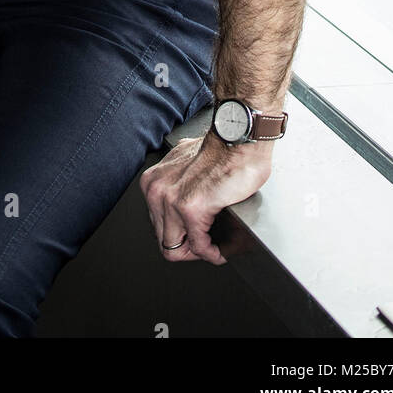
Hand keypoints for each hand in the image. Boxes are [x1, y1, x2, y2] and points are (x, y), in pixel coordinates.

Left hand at [139, 132, 273, 264]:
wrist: (239, 138)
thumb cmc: (222, 150)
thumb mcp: (188, 167)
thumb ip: (179, 185)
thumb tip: (185, 206)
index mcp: (154, 182)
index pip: (157, 225)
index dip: (178, 237)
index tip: (193, 239)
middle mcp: (157, 190)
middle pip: (163, 240)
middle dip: (186, 249)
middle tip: (205, 247)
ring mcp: (172, 200)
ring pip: (175, 249)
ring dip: (198, 253)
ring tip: (213, 249)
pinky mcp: (192, 209)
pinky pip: (200, 247)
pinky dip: (212, 253)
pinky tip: (220, 250)